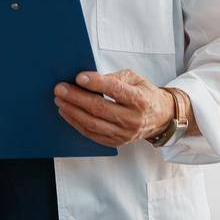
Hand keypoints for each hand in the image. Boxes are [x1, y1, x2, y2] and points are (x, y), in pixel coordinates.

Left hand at [53, 70, 174, 147]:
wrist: (160, 117)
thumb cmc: (144, 94)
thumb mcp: (135, 79)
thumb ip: (114, 78)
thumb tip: (88, 79)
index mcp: (139, 100)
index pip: (115, 90)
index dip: (95, 83)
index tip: (78, 77)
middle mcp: (132, 119)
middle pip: (99, 108)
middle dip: (76, 98)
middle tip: (60, 89)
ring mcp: (124, 133)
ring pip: (93, 123)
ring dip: (72, 111)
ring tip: (60, 100)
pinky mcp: (116, 141)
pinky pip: (92, 134)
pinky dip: (77, 123)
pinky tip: (67, 113)